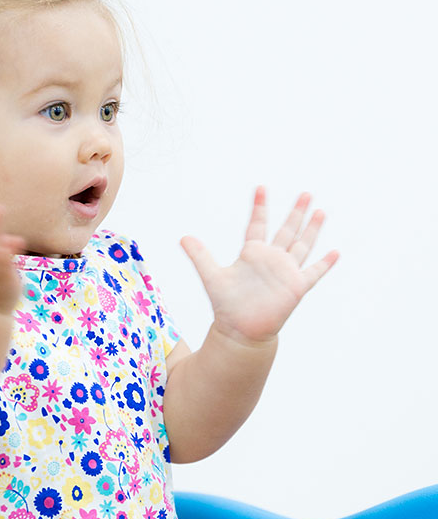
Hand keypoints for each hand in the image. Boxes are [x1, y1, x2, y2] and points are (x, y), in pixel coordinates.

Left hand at [180, 188, 338, 345]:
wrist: (240, 330)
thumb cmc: (226, 305)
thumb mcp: (212, 276)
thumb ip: (200, 256)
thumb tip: (182, 238)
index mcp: (252, 253)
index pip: (257, 225)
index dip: (259, 207)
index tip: (260, 187)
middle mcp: (271, 259)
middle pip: (286, 230)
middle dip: (296, 212)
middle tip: (306, 192)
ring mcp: (285, 272)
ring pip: (302, 245)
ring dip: (312, 229)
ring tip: (320, 211)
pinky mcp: (296, 287)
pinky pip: (314, 273)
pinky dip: (325, 264)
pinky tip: (335, 252)